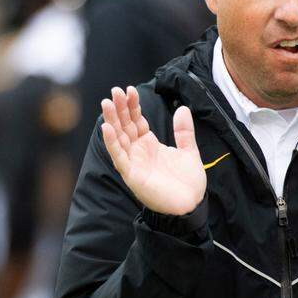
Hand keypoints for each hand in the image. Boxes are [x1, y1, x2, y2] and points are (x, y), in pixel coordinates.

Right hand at [100, 86, 204, 215]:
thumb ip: (184, 131)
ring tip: (106, 103)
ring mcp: (134, 163)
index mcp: (150, 145)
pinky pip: (119, 157)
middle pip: (125, 126)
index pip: (136, 120)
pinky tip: (107, 128)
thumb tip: (182, 108)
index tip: (130, 90)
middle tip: (115, 91)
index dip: (132, 106)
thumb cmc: (188, 183)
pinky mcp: (132, 175)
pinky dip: (112, 143)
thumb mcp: (189, 152)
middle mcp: (138, 152)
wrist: (191, 206)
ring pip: (119, 138)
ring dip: (111, 120)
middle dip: (119, 108)